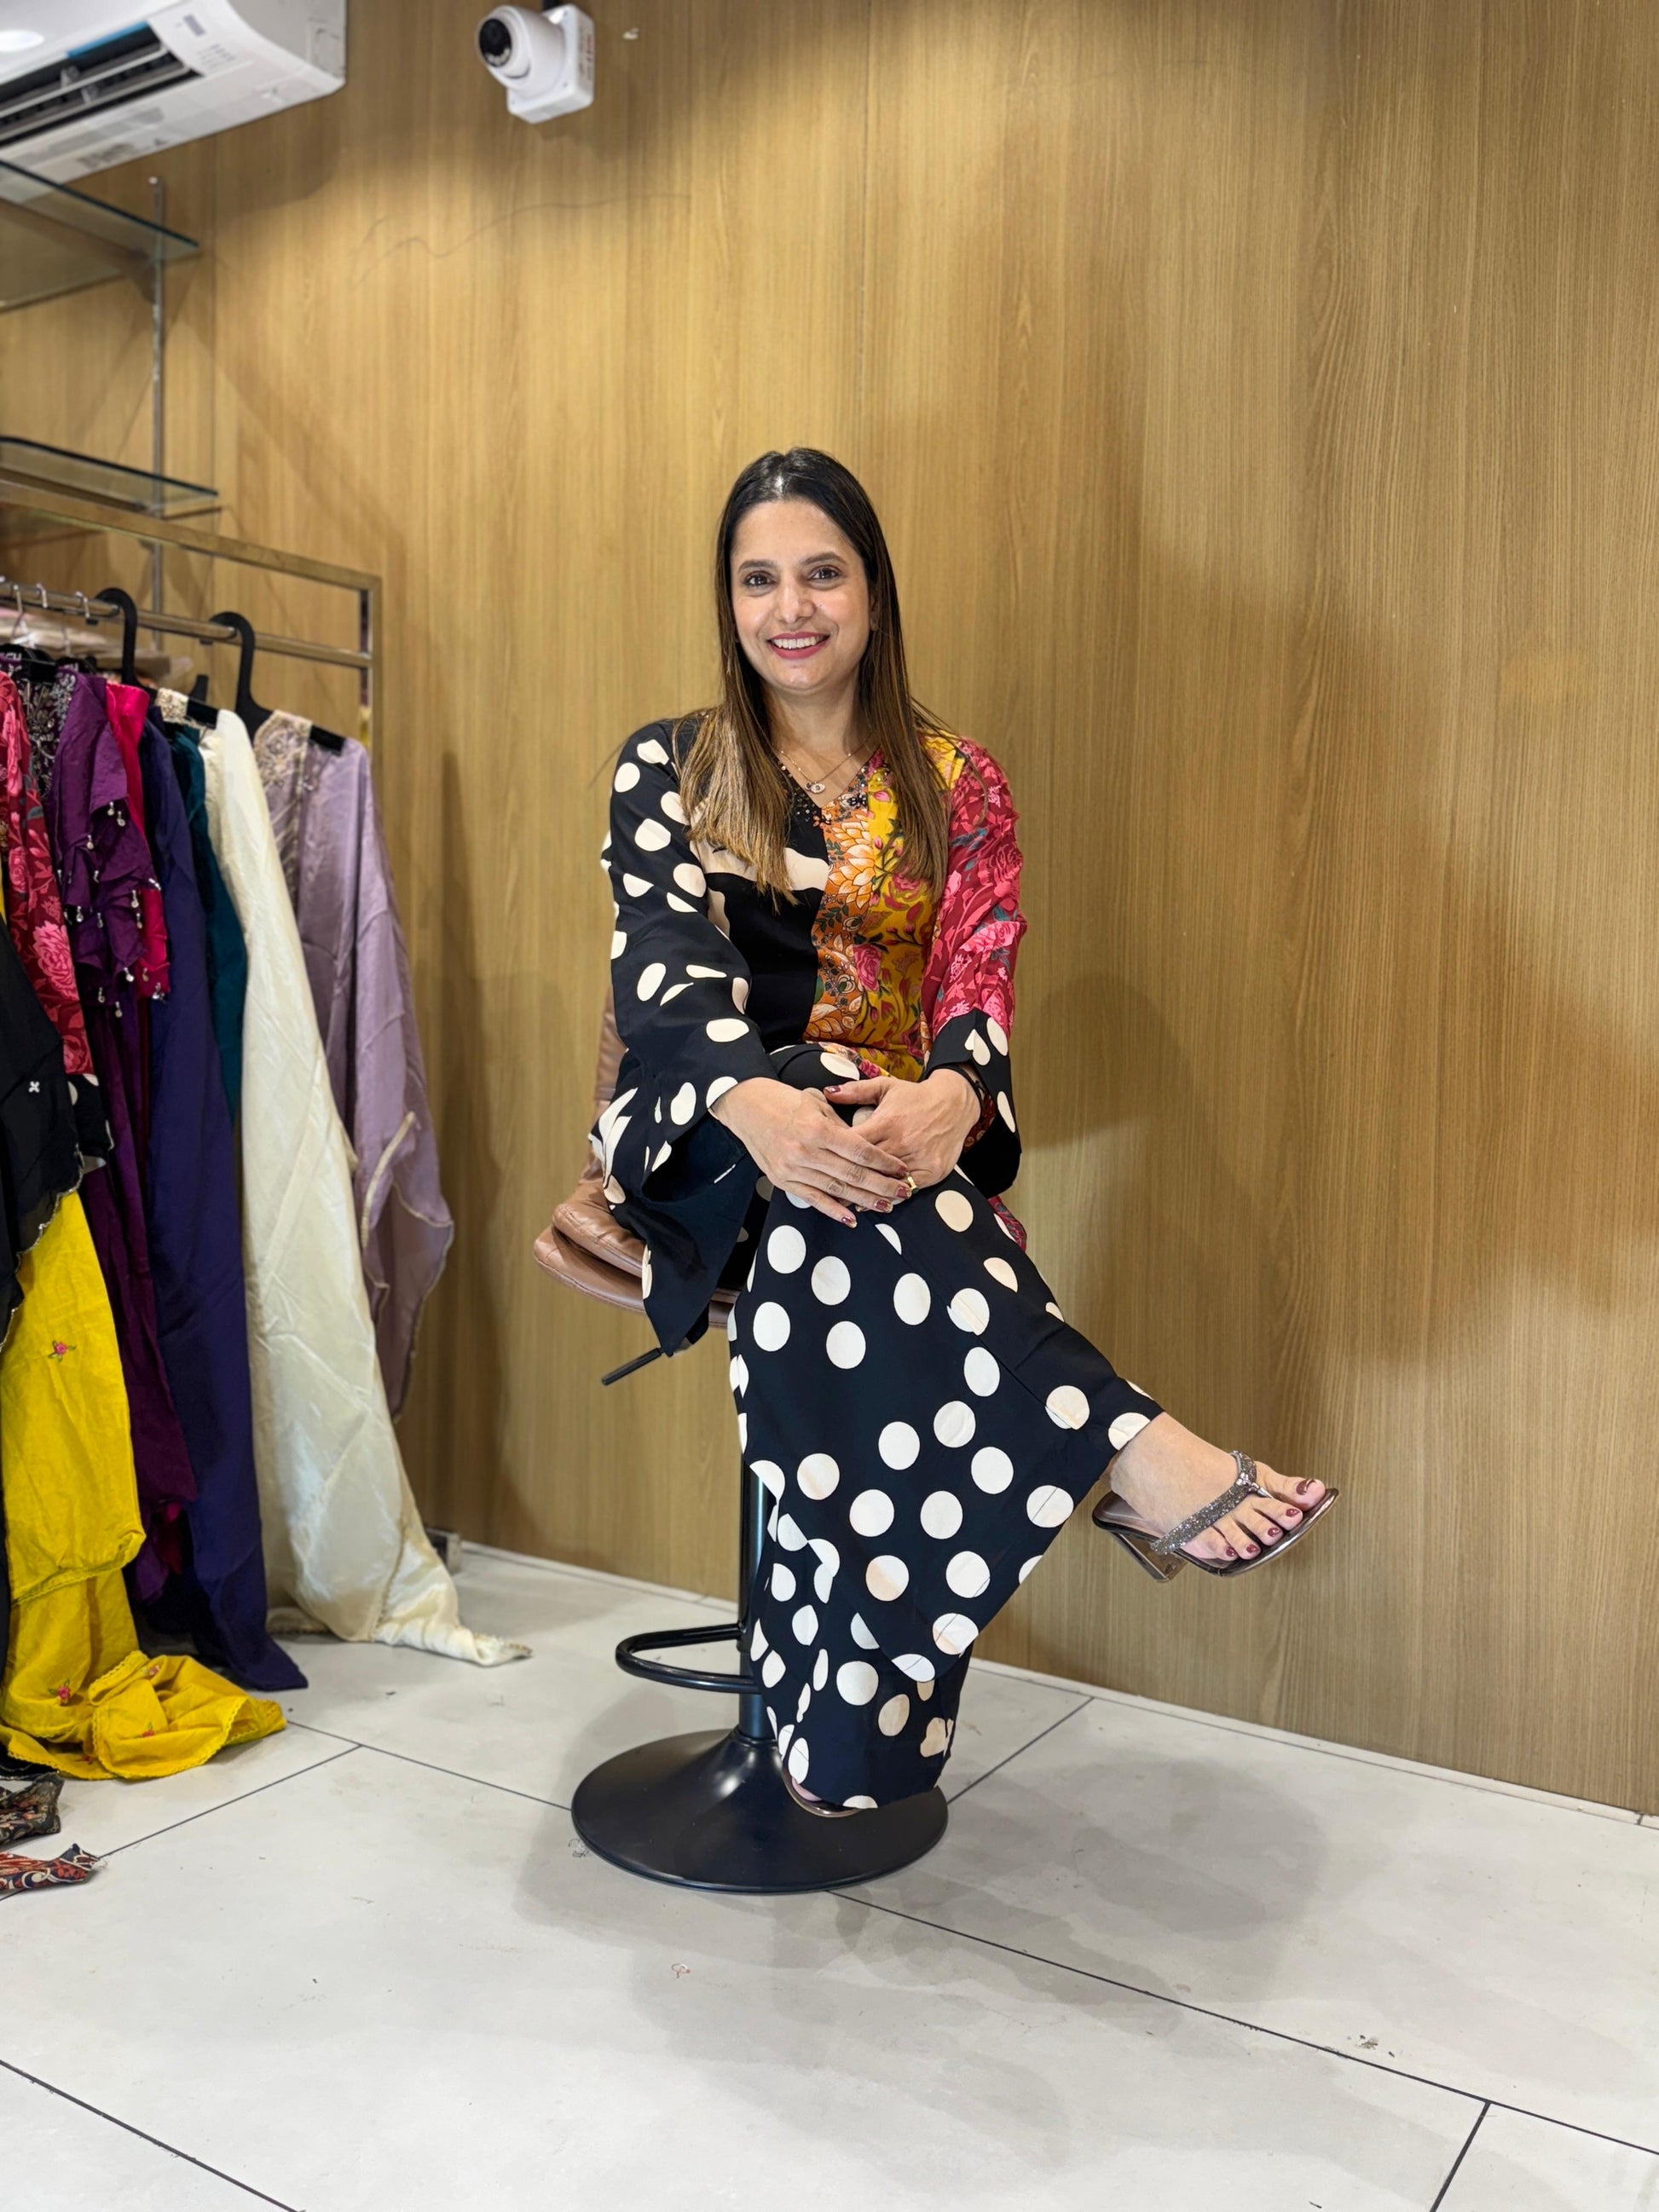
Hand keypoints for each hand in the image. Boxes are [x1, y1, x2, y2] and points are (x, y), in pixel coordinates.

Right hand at [709, 1077, 911, 1226]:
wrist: (745, 1107)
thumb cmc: (783, 1100)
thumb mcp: (815, 1103)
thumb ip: (839, 1126)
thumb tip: (864, 1144)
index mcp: (818, 1128)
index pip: (860, 1150)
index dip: (884, 1162)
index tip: (901, 1169)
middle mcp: (806, 1152)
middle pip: (853, 1174)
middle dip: (882, 1186)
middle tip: (903, 1192)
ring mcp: (793, 1169)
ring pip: (837, 1189)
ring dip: (864, 1200)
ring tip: (886, 1206)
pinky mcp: (782, 1181)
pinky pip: (813, 1199)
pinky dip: (834, 1210)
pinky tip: (852, 1219)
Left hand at [822, 1069, 979, 1191]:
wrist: (954, 1103)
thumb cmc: (915, 1096)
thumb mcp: (885, 1087)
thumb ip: (856, 1091)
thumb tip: (828, 1093)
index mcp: (886, 1122)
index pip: (855, 1145)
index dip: (838, 1155)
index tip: (824, 1164)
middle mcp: (901, 1142)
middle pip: (869, 1167)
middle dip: (848, 1180)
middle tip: (829, 1192)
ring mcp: (918, 1158)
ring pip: (887, 1181)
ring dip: (869, 1193)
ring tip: (847, 1204)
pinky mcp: (932, 1170)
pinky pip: (909, 1188)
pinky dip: (893, 1196)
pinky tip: (879, 1202)